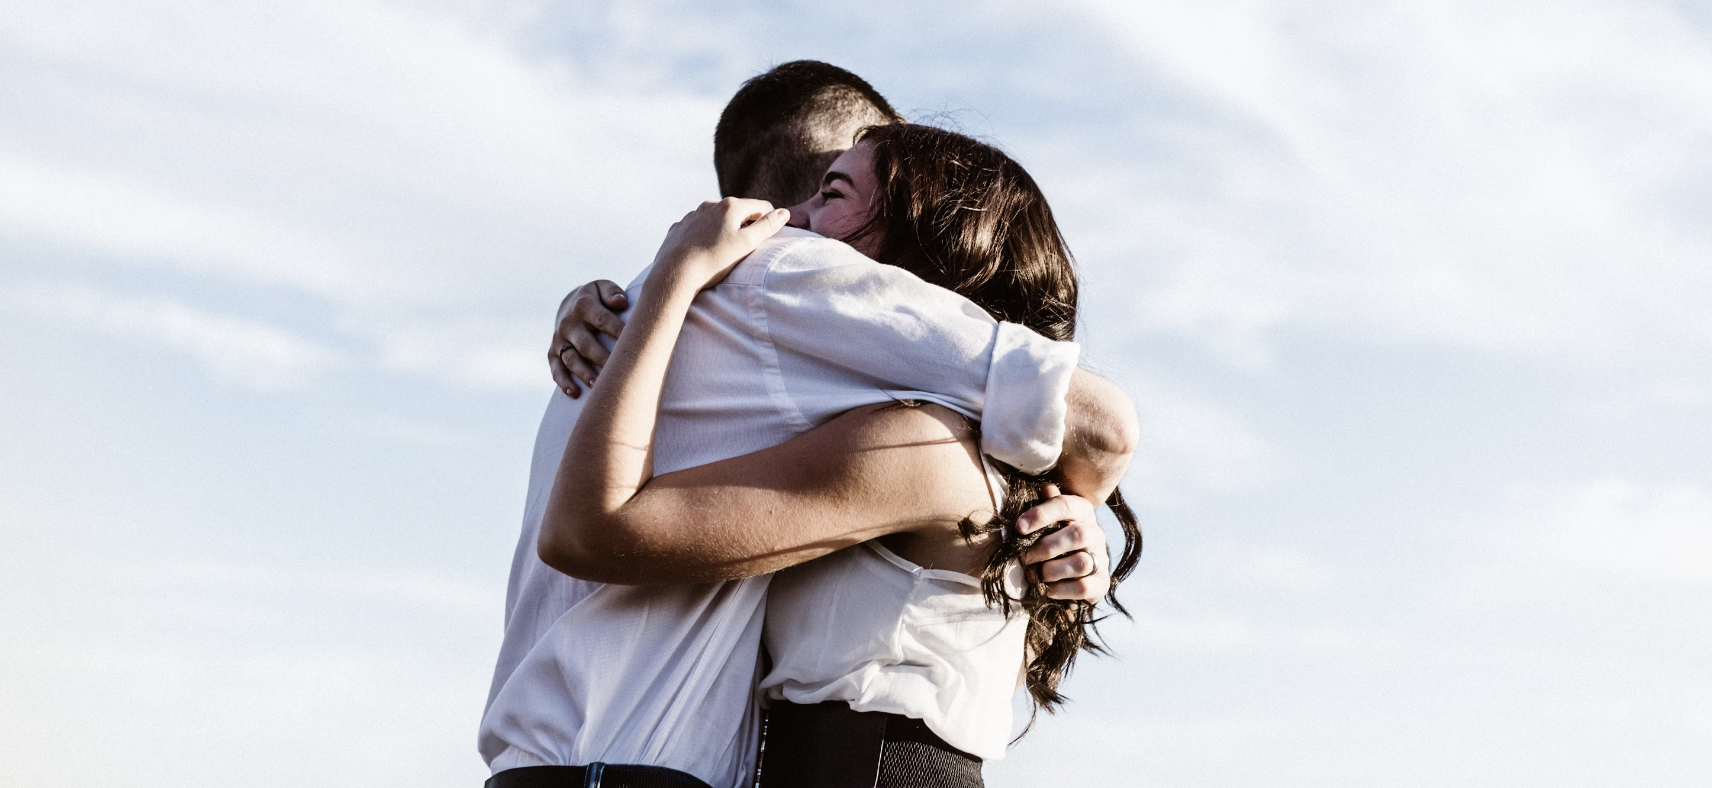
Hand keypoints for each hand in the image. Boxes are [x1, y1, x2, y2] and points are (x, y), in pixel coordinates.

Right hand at [549, 280, 628, 397]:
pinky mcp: (553, 353)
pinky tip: (574, 393)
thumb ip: (612, 292)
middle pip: (587, 344)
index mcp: (583, 305)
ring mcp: (559, 340)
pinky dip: (563, 382)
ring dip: (584, 373)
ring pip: (571, 359)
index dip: (619, 332)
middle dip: (603, 358)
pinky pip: (556, 369)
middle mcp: (569, 323)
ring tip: (598, 385)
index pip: (603, 320)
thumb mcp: (602, 287)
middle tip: (619, 371)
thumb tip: (620, 302)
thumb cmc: (596, 299)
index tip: (635, 345)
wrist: (569, 304)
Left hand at [649, 198, 788, 290]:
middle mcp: (710, 205)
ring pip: (716, 218)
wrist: (675, 274)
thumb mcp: (747, 244)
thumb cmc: (714, 260)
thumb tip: (784, 212)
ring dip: (724, 229)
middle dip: (746, 224)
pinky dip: (705, 235)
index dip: (770, 220)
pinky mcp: (679, 228)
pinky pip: (698, 228)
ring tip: (724, 251)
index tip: (769, 236)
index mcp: (730, 206)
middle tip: (747, 247)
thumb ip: (767, 226)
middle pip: (738, 211)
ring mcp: (692, 215)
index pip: (761, 206)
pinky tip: (704, 251)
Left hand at [1016, 484, 1111, 601]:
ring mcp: (1101, 558)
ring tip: (1035, 575)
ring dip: (1051, 571)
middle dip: (1045, 547)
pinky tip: (1047, 589)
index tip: (1018, 528)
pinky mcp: (1102, 583)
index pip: (1065, 505)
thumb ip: (1046, 505)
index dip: (1041, 514)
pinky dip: (1060, 590)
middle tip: (1024, 558)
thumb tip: (1045, 486)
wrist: (1071, 573)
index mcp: (1082, 511)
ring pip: (1081, 562)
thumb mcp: (1047, 520)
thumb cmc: (1052, 539)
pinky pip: (1083, 587)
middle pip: (1077, 534)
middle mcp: (1096, 533)